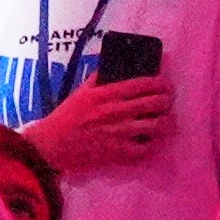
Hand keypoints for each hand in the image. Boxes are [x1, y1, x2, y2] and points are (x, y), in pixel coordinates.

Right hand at [25, 72, 177, 175]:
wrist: (52, 145)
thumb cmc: (66, 117)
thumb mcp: (81, 92)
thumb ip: (99, 79)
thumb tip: (114, 67)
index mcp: (105, 94)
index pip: (141, 84)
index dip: (159, 82)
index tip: (165, 83)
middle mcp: (115, 112)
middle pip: (153, 103)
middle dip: (166, 100)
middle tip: (167, 101)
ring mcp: (119, 133)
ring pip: (155, 126)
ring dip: (164, 122)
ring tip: (165, 120)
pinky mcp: (118, 153)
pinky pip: (145, 149)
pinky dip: (152, 144)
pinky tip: (152, 140)